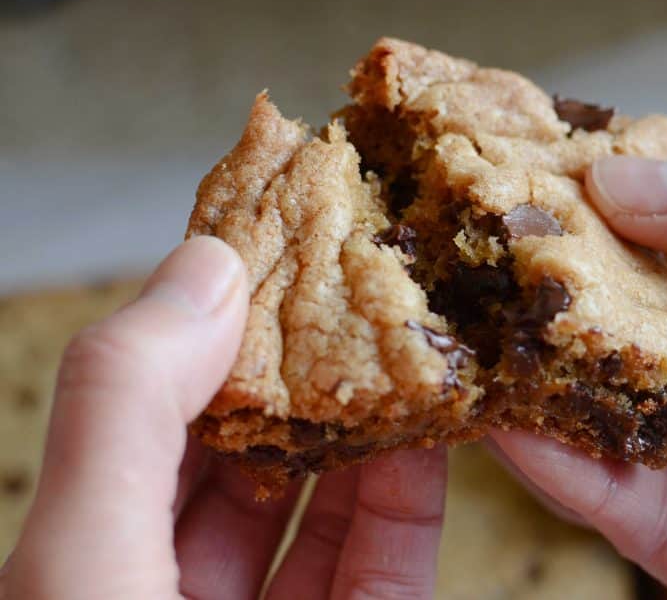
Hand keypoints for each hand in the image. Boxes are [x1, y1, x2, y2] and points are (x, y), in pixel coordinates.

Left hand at [0, 237, 445, 599]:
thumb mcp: (81, 556)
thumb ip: (128, 409)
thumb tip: (206, 266)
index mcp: (87, 561)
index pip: (147, 419)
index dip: (200, 333)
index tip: (258, 253)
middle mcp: (176, 592)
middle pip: (246, 456)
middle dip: (296, 370)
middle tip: (348, 281)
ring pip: (328, 504)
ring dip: (367, 423)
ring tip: (404, 338)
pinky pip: (392, 557)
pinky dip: (415, 491)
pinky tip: (433, 427)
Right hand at [492, 136, 666, 598]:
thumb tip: (633, 179)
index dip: (629, 214)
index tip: (550, 184)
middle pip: (653, 342)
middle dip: (575, 306)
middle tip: (494, 264)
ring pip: (632, 434)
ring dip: (558, 394)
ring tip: (485, 348)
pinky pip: (648, 525)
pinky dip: (580, 481)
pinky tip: (523, 431)